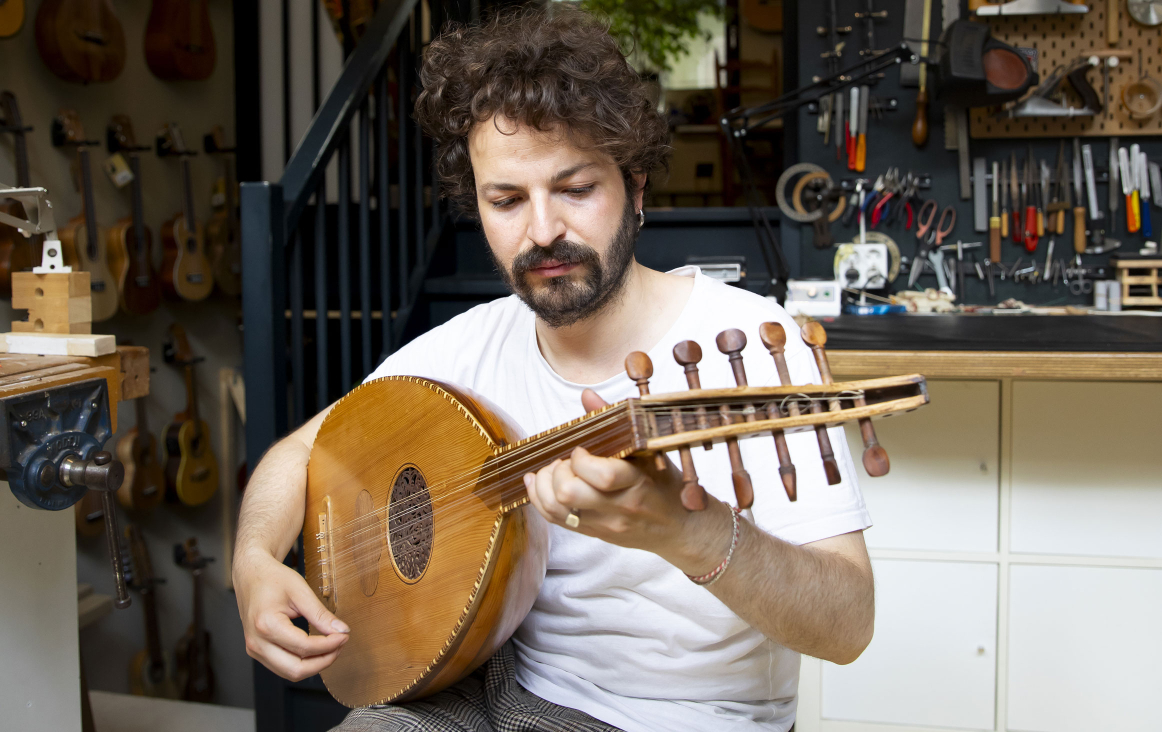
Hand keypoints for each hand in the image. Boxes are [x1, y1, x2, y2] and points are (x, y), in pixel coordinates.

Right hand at [234, 550, 349, 680]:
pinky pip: (282, 667)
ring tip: (331, 648)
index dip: (329, 645)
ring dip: (314, 665)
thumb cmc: (273, 579)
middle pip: (296, 669)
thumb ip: (321, 614)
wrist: (250, 575)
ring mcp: (254, 649)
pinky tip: (316, 650)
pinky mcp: (256, 651)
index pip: (304, 647)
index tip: (344, 636)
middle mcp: (256, 642)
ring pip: (289, 673)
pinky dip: (302, 663)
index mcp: (266, 624)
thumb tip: (342, 631)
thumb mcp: (300, 591)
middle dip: (324, 661)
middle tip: (340, 645)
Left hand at [523, 389, 732, 574]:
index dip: (581, 458)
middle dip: (559, 471)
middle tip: (566, 461)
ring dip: (544, 485)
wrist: (681, 528)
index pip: (602, 475)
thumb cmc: (666, 486)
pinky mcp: (594, 534)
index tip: (582, 449)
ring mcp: (605, 525)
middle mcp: (620, 508)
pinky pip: (556, 520)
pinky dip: (539, 498)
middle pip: (570, 494)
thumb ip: (616, 423)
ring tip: (554, 471)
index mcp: (638, 484)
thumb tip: (587, 395)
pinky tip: (538, 482)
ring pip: (557, 509)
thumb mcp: (649, 452)